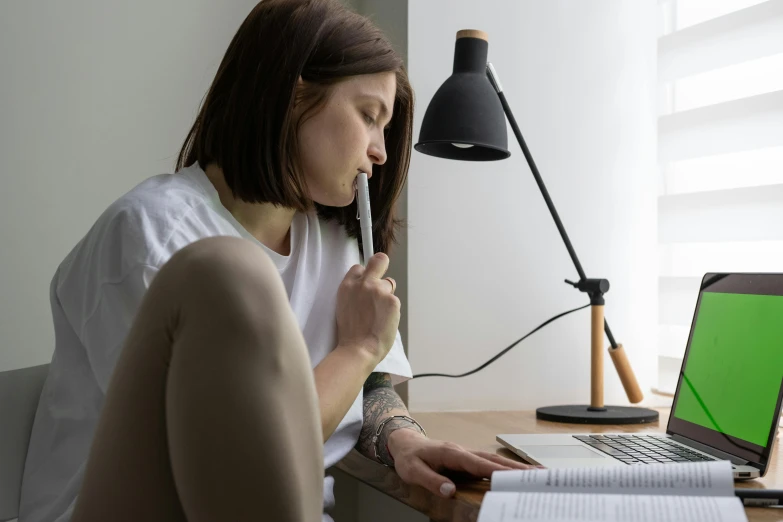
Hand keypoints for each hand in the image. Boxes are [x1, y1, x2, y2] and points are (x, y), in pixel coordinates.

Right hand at [336, 253, 399, 366]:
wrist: (358, 349)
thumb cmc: (351, 334)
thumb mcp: (344, 306)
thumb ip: (355, 293)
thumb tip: (366, 289)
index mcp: (348, 286)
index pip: (359, 267)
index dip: (365, 274)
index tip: (368, 279)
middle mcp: (363, 284)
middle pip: (379, 260)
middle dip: (382, 265)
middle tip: (382, 280)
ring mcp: (379, 290)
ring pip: (389, 286)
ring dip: (387, 297)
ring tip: (379, 315)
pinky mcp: (393, 301)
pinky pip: (395, 302)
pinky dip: (392, 311)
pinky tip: (384, 322)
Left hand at [387, 429, 540, 497]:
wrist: (405, 444)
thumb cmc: (409, 457)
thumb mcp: (413, 471)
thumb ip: (431, 481)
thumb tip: (450, 491)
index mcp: (452, 454)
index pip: (478, 464)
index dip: (497, 471)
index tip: (515, 477)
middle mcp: (463, 452)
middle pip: (494, 460)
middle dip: (517, 468)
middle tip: (540, 474)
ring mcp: (466, 455)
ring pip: (494, 461)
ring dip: (515, 467)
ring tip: (537, 475)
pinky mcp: (467, 460)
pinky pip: (489, 464)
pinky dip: (504, 469)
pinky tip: (515, 476)